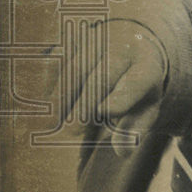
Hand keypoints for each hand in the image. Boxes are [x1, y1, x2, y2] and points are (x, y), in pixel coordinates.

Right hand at [53, 20, 166, 156]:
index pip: (137, 80)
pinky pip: (60, 60)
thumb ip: (135, 127)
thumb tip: (123, 152)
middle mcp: (124, 48)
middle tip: (74, 130)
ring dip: (64, 95)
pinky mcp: (77, 39)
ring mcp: (99, 40)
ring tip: (53, 123)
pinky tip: (43, 104)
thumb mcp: (146, 104)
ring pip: (78, 67)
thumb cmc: (139, 83)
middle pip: (104, 74)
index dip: (121, 96)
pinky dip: (51, 82)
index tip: (103, 113)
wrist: (133, 40)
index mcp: (148, 65)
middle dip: (87, 102)